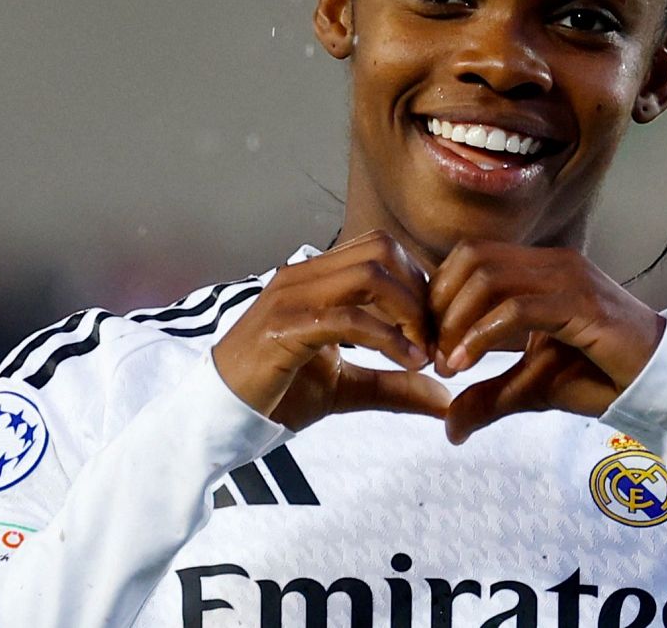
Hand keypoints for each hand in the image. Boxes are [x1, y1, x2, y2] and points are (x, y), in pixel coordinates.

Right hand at [213, 230, 449, 430]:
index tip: (436, 330)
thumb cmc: (279, 395)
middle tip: (434, 339)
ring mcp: (291, 298)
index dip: (419, 282)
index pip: (381, 249)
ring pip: (370, 274)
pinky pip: (348, 318)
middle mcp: (303, 276)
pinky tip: (407, 363)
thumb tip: (447, 400)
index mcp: (316, 278)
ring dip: (408, 312)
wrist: (219, 416)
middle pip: (382, 249)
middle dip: (420, 291)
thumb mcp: (348, 388)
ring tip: (422, 353)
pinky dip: (388, 339)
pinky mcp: (284, 328)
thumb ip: (396, 387)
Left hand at [428, 240, 665, 444]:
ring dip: (456, 321)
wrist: (659, 382)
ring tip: (448, 364)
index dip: (438, 295)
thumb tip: (448, 427)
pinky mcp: (582, 304)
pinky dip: (482, 335)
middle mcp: (551, 262)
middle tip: (432, 354)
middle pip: (471, 259)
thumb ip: (488, 397)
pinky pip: (518, 308)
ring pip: (489, 278)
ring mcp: (568, 278)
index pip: (469, 257)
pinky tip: (466, 364)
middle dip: (440, 306)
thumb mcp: (532, 387)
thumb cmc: (599, 375)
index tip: (427, 342)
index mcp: (538, 268)